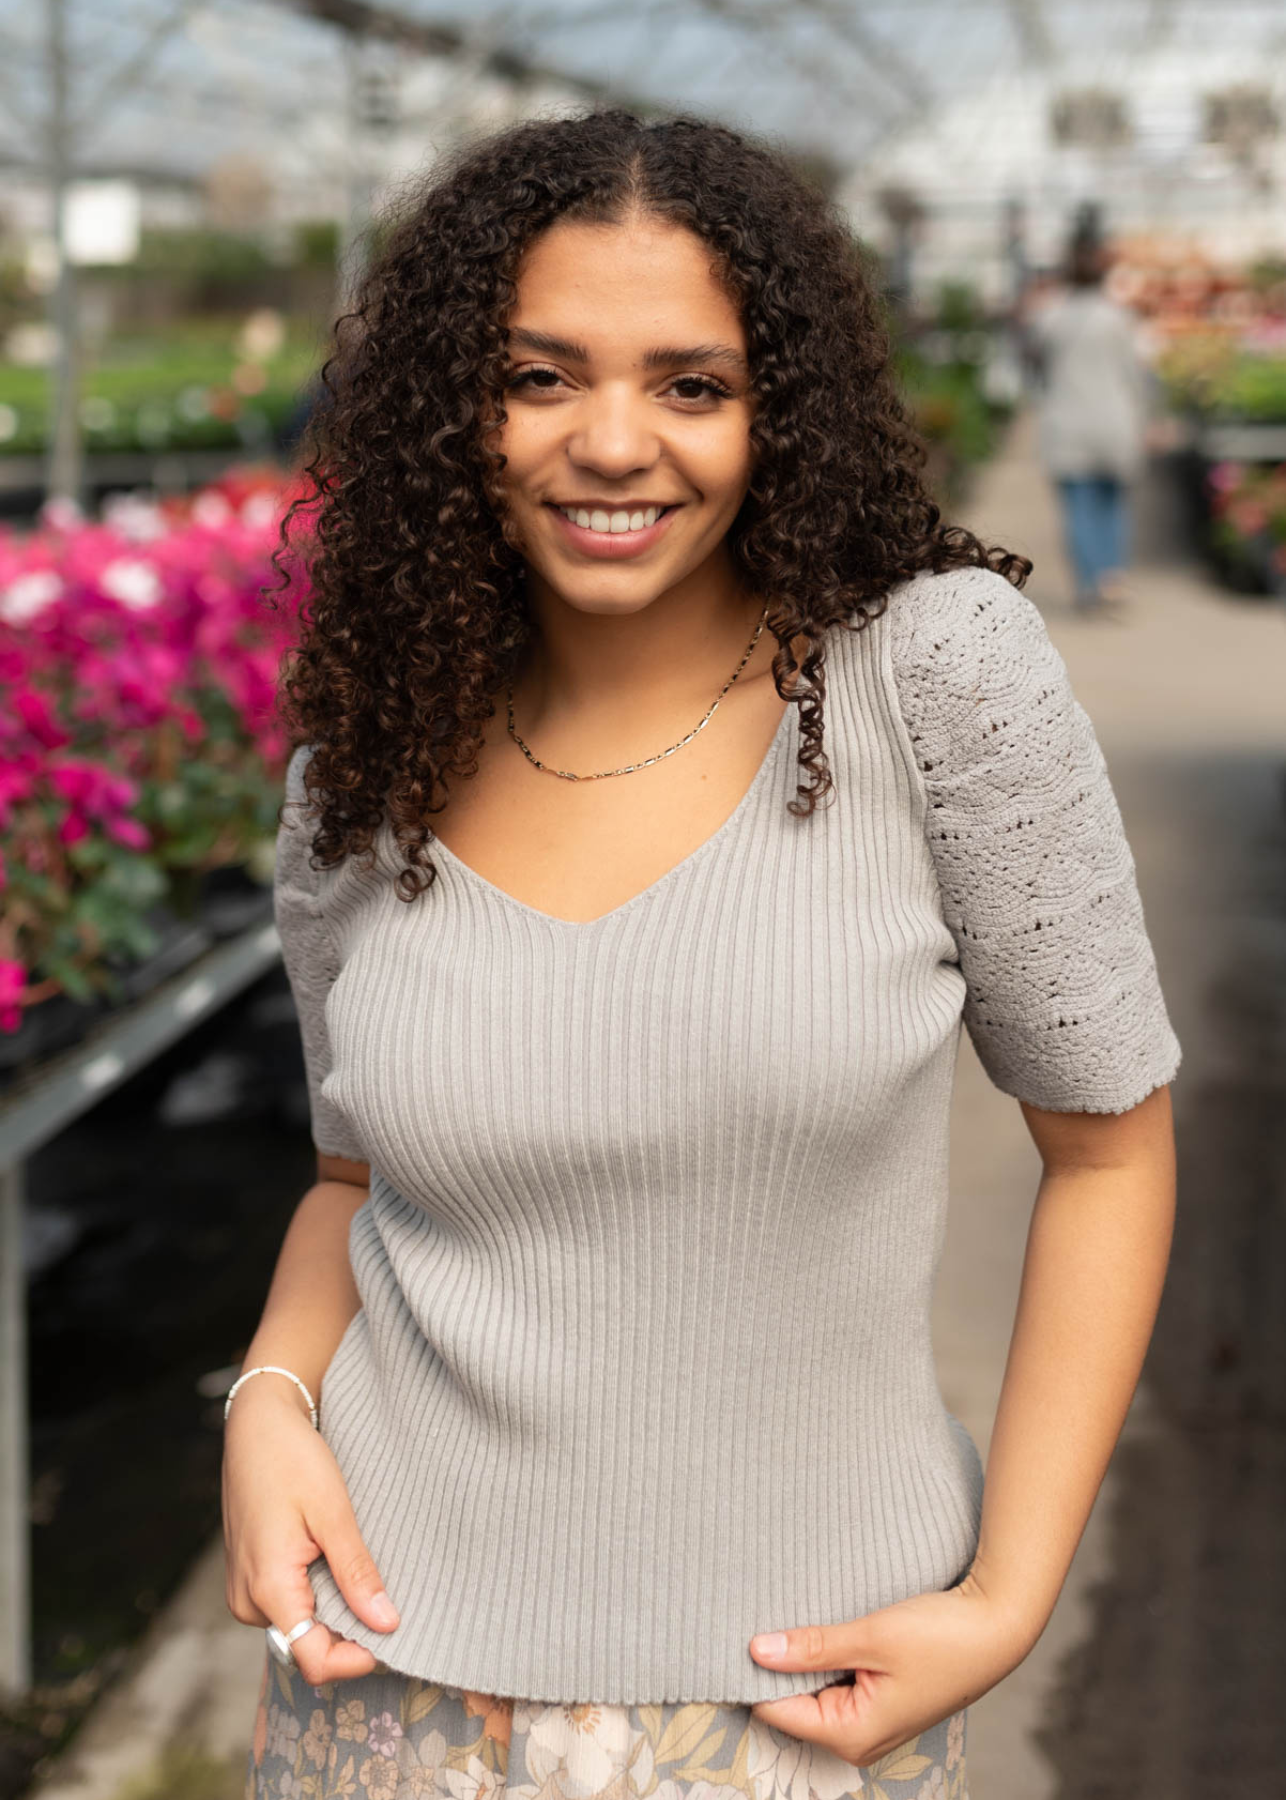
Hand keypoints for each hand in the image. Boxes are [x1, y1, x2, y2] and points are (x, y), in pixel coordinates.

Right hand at [221, 1378, 399, 1683]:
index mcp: (267, 1588)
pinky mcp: (248, 1580)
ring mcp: (243, 1592)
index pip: (313, 1659)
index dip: (355, 1660)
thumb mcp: (333, 1513)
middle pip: (306, 1647)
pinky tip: (336, 1567)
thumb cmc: (291, 1459)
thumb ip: (356, 1573)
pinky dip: (317, 1598)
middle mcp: (248, 1601)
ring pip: (298, 1628)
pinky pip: (287, 1608)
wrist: (254, 1426)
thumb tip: (386, 1624)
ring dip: (333, 1614)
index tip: (392, 1637)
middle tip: (386, 1603)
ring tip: (360, 1575)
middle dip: (348, 1636)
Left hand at [747, 1572, 1038, 1768]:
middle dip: (781, 1665)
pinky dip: (828, 1659)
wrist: (998, 1628)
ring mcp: (872, 1722)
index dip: (754, 1674)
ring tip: (799, 1618)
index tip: (736, 1635)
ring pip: (815, 1692)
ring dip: (807, 1659)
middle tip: (765, 1618)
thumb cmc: (942, 1637)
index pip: (776, 1710)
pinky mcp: (883, 1702)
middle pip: (793, 1703)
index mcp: (852, 1734)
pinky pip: (838, 1684)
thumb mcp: (870, 1636)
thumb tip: (757, 1651)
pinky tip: (828, 1630)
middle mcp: (859, 1739)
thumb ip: (812, 1647)